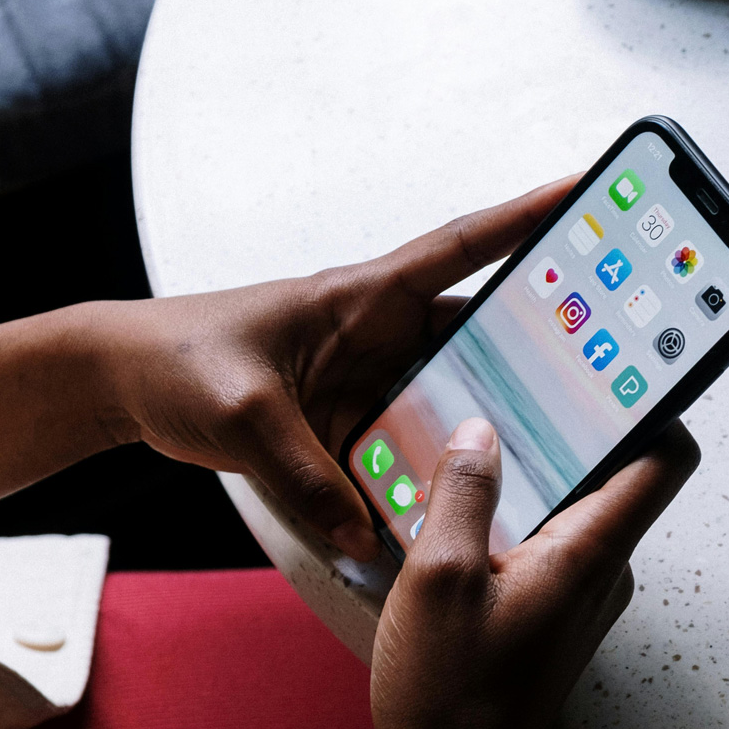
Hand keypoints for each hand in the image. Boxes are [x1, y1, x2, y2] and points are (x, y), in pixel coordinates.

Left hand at [95, 178, 577, 559]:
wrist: (123, 382)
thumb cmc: (177, 360)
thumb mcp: (243, 414)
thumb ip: (304, 475)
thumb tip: (362, 532)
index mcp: (361, 298)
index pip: (462, 249)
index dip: (528, 220)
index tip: (589, 196)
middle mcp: (374, 336)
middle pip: (476, 338)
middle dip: (538, 349)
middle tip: (605, 371)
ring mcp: (364, 383)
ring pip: (446, 401)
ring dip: (483, 426)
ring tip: (549, 455)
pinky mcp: (344, 427)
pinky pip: (404, 450)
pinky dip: (428, 475)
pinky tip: (457, 509)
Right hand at [369, 415, 700, 728]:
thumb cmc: (447, 697)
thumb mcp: (439, 576)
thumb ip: (464, 492)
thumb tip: (479, 430)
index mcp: (590, 555)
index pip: (664, 458)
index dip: (650, 402)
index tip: (612, 363)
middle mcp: (600, 576)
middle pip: (611, 475)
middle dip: (562, 428)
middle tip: (507, 385)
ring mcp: (578, 602)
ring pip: (569, 512)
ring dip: (525, 479)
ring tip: (463, 447)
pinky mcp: (549, 623)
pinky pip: (544, 550)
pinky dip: (507, 523)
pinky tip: (450, 520)